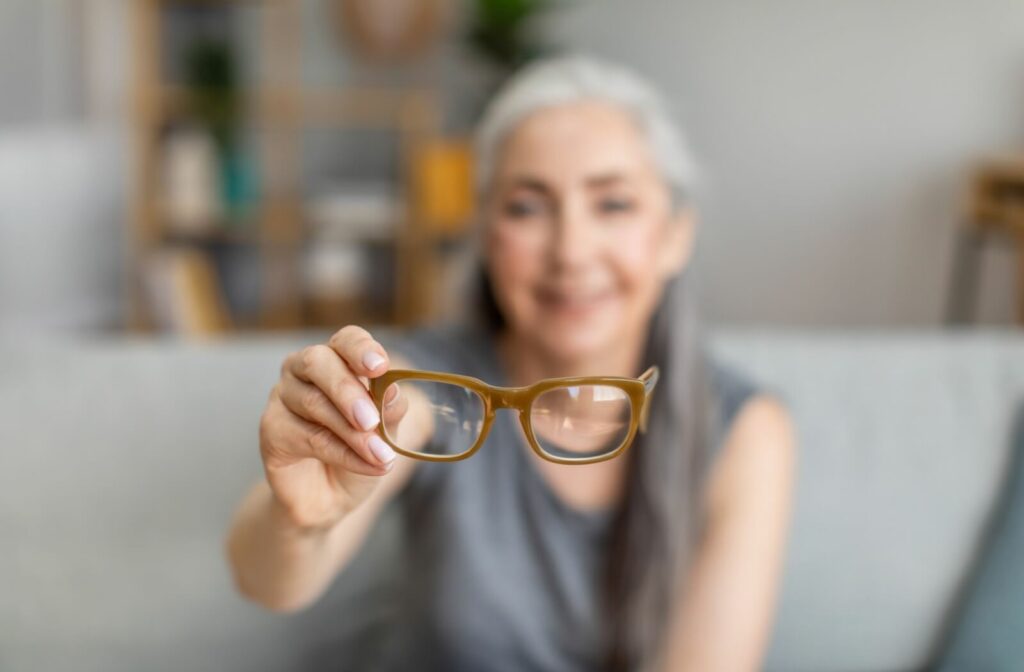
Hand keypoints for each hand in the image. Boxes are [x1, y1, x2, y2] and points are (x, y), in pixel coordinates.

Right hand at [257, 326, 405, 529]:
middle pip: (319, 362)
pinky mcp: (271, 429)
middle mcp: (303, 370)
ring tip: (382, 455)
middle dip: (348, 390)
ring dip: (353, 433)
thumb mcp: (385, 431)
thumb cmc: (359, 451)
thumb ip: (390, 409)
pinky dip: (342, 453)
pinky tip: (368, 465)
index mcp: (336, 358)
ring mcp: (282, 396)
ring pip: (314, 403)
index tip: (380, 367)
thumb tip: (393, 389)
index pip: (346, 340)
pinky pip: (307, 437)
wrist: (332, 496)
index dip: (361, 349)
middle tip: (372, 420)